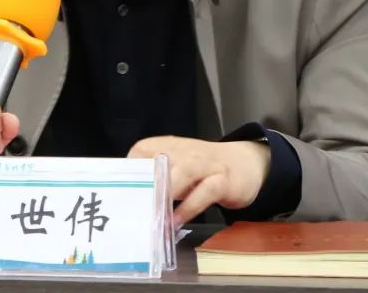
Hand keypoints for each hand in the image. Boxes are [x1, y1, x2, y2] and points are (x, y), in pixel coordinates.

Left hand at [128, 136, 270, 226]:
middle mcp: (185, 151)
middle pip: (160, 161)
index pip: (142, 150)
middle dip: (146, 184)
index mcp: (169, 145)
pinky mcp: (223, 180)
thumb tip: (130, 199)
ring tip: (154, 216)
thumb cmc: (203, 171)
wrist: (246, 164)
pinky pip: (204, 193)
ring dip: (166, 194)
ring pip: (182, 172)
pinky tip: (176, 222)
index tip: (121, 191)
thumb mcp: (178, 168)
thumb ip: (157, 178)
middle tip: (134, 208)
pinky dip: (188, 208)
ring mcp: (205, 164)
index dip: (130, 169)